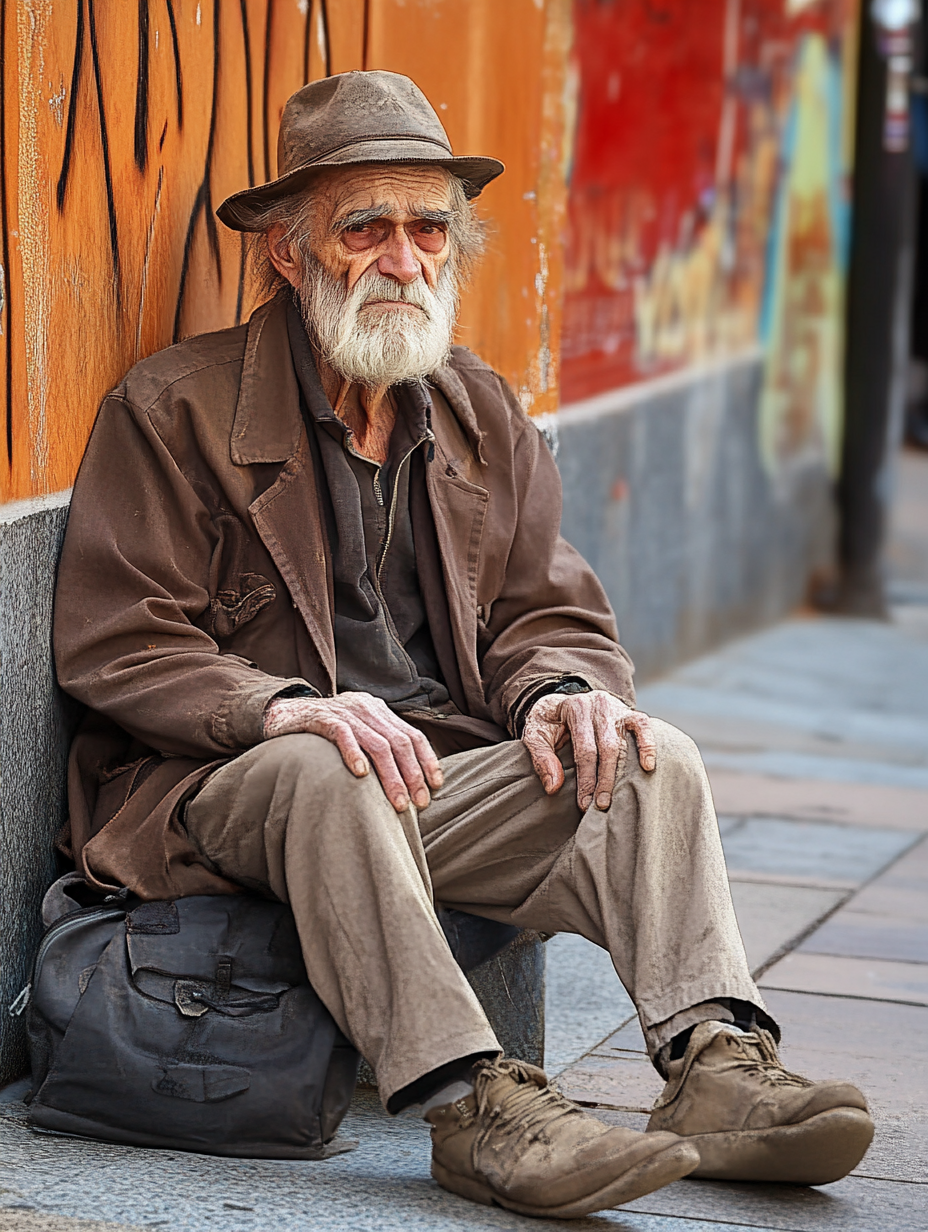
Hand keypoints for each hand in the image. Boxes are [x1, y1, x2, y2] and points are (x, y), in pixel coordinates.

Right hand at [263, 692, 442, 812]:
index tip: (435, 786)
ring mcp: (344, 710)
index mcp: (378, 710)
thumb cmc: (323, 734)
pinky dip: (354, 753)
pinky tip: (361, 774)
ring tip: (397, 802)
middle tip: (418, 803)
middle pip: (398, 742)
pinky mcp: (321, 717)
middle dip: (412, 774)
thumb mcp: (357, 734)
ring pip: (376, 743)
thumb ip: (378, 747)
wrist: (282, 714)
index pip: (412, 735)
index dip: (426, 760)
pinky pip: (342, 734)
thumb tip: (408, 783)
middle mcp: (365, 707)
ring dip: (390, 775)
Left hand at [522, 690, 655, 811]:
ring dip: (624, 771)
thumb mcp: (535, 734)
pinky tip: (648, 766)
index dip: (586, 778)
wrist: (559, 703)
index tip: (584, 804)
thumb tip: (554, 787)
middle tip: (602, 806)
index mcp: (575, 708)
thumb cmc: (548, 723)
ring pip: (624, 741)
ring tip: (622, 796)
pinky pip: (643, 725)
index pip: (584, 748)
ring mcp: (616, 707)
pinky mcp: (628, 712)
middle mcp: (598, 705)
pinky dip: (648, 745)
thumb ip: (541, 758)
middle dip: (605, 780)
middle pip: (607, 747)